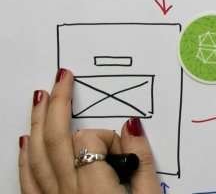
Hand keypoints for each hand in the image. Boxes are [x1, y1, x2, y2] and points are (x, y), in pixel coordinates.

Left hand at [18, 69, 161, 193]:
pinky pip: (28, 179)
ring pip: (37, 155)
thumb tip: (133, 126)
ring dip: (38, 122)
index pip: (89, 140)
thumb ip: (143, 161)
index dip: (107, 137)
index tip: (124, 152)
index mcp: (95, 186)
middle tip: (62, 78)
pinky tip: (26, 140)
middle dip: (58, 104)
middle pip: (56, 138)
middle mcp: (68, 190)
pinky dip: (25, 157)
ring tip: (40, 97)